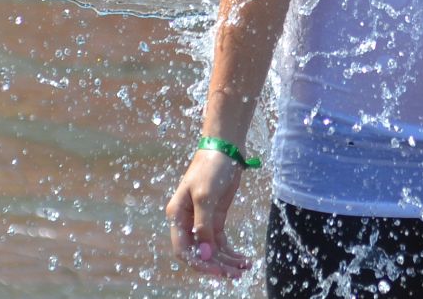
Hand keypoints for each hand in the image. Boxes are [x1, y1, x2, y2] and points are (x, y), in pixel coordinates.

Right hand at [165, 149, 252, 278]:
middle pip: (199, 253)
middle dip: (217, 265)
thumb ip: (203, 226)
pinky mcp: (215, 218)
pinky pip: (220, 242)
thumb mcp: (205, 196)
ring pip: (211, 250)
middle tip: (237, 274)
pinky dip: (230, 252)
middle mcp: (186, 221)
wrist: (225, 148)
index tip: (218, 270)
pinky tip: (243, 258)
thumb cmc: (210, 167)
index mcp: (177, 216)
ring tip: (245, 267)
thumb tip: (204, 254)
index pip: (183, 249)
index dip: (199, 263)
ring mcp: (201, 220)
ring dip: (226, 261)